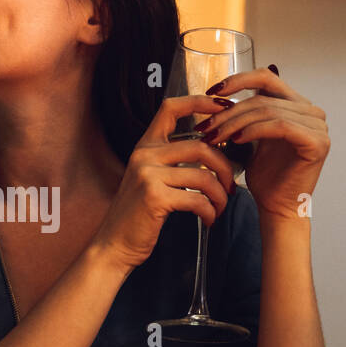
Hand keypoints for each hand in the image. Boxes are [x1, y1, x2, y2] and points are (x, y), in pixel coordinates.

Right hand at [90, 95, 232, 273]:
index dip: (200, 102)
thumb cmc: (138, 215)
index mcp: (145, 146)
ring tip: (220, 207)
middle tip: (230, 186)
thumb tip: (212, 151)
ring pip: (204, 176)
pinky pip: (197, 199)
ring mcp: (148, 175)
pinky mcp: (154, 197)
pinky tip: (208, 219)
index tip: (224, 106)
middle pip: (201, 146)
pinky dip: (210, 211)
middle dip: (225, 167)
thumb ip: (172, 161)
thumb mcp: (150, 179)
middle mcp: (145, 155)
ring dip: (220, 195)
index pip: (171, 108)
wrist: (114, 244)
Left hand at [195, 65, 328, 221]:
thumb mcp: (250, 137)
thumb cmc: (266, 176)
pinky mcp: (317, 142)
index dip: (237, 80)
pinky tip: (236, 140)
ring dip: (235, 123)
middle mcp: (312, 111)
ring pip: (268, 111)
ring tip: (215, 136)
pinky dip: (254, 130)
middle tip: (206, 126)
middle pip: (262, 97)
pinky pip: (279, 126)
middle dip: (229, 112)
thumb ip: (245, 113)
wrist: (277, 207)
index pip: (266, 77)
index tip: (211, 92)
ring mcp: (318, 126)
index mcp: (297, 105)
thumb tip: (220, 93)